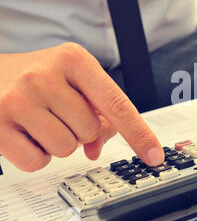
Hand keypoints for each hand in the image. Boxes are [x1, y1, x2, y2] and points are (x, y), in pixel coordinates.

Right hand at [0, 42, 163, 171]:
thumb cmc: (36, 78)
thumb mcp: (71, 79)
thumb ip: (96, 110)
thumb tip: (96, 148)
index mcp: (74, 59)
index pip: (117, 103)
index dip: (139, 133)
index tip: (155, 155)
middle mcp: (45, 75)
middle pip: (90, 131)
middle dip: (79, 131)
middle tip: (58, 114)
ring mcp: (18, 99)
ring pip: (66, 148)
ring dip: (58, 143)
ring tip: (40, 121)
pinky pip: (37, 161)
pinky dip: (36, 155)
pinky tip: (25, 133)